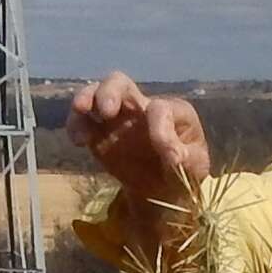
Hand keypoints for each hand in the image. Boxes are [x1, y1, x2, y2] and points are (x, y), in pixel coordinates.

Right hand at [66, 71, 210, 204]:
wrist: (162, 189)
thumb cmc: (184, 172)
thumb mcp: (195, 169)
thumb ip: (186, 159)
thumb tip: (173, 156)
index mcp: (171, 111)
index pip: (160, 109)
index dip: (161, 129)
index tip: (169, 157)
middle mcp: (141, 106)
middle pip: (120, 83)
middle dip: (111, 91)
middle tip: (107, 110)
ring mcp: (118, 118)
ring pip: (97, 93)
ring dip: (86, 98)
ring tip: (81, 110)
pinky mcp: (100, 134)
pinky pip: (83, 121)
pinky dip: (76, 125)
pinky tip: (78, 141)